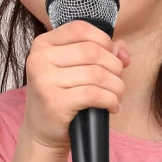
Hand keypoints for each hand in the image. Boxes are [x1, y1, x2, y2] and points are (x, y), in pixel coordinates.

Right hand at [21, 22, 129, 151]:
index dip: (103, 40)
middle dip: (114, 66)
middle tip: (117, 82)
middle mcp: (39, 59)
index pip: (80, 29)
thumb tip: (123, 51)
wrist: (42, 132)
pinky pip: (94, 94)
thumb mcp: (73, 68)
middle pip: (92, 51)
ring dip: (116, 86)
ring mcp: (45, 80)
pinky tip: (112, 107)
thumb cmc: (60, 97)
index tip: (112, 57)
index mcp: (42, 44)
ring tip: (116, 96)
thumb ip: (99, 52)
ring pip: (96, 73)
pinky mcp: (54, 101)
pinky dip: (110, 100)